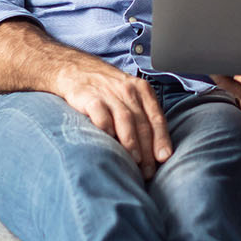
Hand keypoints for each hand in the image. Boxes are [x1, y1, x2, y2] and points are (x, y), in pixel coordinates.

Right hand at [52, 62, 172, 179]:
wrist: (76, 70)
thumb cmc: (108, 89)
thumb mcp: (130, 95)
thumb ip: (143, 116)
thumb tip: (156, 150)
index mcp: (143, 91)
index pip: (156, 118)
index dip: (162, 139)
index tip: (164, 158)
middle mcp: (128, 91)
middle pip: (142, 123)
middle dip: (147, 149)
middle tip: (148, 171)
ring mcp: (109, 93)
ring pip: (125, 119)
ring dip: (131, 141)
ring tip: (134, 160)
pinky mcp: (89, 96)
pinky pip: (100, 114)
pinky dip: (106, 128)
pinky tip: (109, 142)